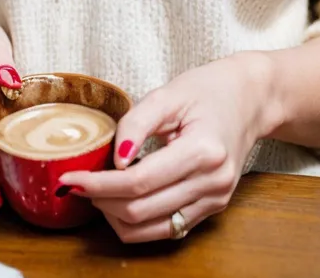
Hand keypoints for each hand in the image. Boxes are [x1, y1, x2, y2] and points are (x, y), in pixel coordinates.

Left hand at [58, 54, 274, 242]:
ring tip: (95, 192)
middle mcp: (213, 183)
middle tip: (75, 184)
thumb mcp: (168, 93)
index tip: (69, 180)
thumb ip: (136, 123)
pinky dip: (138, 221)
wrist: (250, 99)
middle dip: (101, 201)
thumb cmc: (208, 90)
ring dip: (115, 217)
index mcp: (204, 151)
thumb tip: (114, 159)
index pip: (139, 182)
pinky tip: (120, 200)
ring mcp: (216, 200)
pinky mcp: (213, 209)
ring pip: (152, 229)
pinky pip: (168, 229)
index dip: (99, 184)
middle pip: (142, 210)